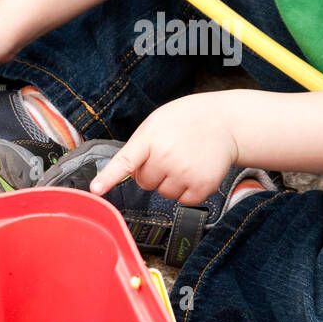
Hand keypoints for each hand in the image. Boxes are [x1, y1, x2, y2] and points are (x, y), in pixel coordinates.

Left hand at [90, 94, 238, 204]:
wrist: (226, 122)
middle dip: (153, 172)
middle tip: (171, 153)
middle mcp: (167, 157)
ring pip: (163, 193)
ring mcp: (185, 173)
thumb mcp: (158, 121)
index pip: (126, 162)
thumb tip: (128, 171)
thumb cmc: (188, 120)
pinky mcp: (202, 186)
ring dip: (171, 182)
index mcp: (152, 138)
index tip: (96, 190)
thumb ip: (141, 144)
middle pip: (144, 182)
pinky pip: (183, 201)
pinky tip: (196, 171)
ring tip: (185, 160)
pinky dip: (188, 191)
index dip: (109, 178)